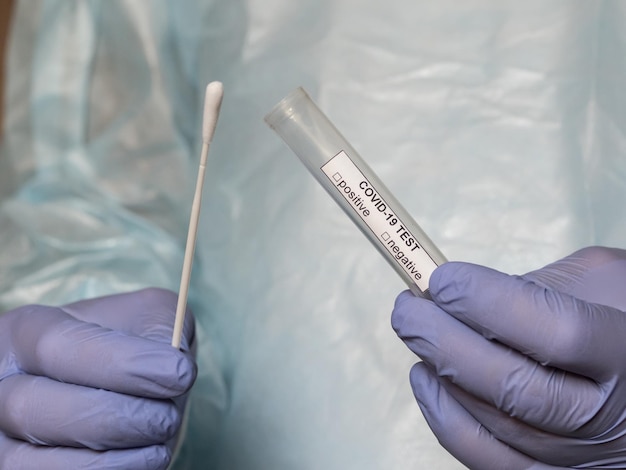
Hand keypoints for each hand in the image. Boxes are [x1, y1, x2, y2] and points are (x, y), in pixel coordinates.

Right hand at [0, 288, 196, 469]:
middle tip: (166, 417)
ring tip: (158, 443)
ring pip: (29, 461)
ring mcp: (0, 437)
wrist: (119, 380)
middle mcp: (1, 384)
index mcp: (26, 331)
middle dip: (114, 417)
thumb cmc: (131, 343)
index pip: (58, 347)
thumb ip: (161, 327)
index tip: (180, 373)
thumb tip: (172, 363)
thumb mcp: (148, 315)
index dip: (122, 363)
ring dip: (107, 458)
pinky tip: (143, 461)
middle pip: (32, 408)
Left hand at [392, 246, 625, 468]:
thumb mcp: (602, 281)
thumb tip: (469, 296)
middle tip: (407, 308)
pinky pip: (484, 459)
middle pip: (513, 386)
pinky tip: (425, 379)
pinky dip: (444, 418)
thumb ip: (544, 284)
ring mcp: (576, 455)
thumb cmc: (616, 315)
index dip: (491, 303)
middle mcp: (606, 416)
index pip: (556, 331)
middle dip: (444, 342)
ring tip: (414, 332)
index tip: (443, 279)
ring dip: (439, 374)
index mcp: (625, 352)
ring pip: (494, 424)